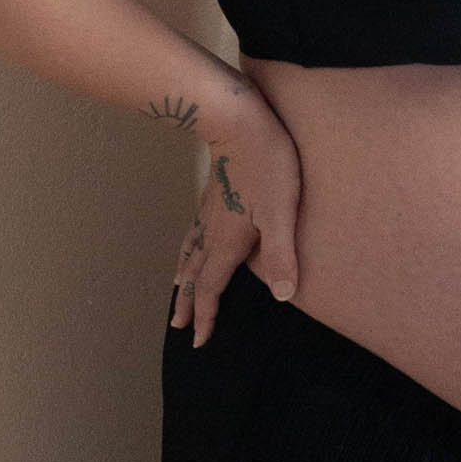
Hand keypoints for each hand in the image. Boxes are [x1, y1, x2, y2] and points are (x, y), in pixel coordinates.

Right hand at [169, 106, 301, 344]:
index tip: (199, 340)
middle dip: (189, 303)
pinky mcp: (213, 196)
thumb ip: (281, 255)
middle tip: (178, 325)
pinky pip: (194, 232)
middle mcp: (213, 231)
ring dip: (184, 276)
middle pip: (195, 274)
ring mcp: (210, 212)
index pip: (212, 287)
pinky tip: (192, 242)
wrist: (239, 121)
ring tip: (177, 290)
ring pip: (190, 252)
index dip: (207, 316)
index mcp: (228, 241)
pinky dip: (187, 248)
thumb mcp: (281, 212)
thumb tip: (283, 296)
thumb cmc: (266, 164)